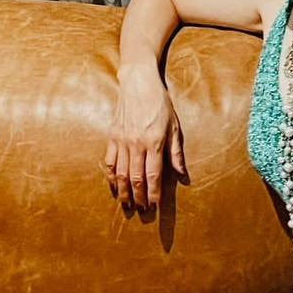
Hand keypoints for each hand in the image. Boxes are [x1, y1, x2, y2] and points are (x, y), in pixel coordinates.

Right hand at [103, 62, 187, 210]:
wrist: (139, 83)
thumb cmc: (160, 105)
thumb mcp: (175, 127)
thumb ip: (177, 154)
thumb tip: (183, 176)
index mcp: (154, 142)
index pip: (153, 176)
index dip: (153, 193)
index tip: (154, 205)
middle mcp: (136, 144)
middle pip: (136, 178)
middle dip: (138, 196)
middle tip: (141, 209)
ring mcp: (122, 140)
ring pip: (120, 173)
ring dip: (123, 191)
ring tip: (127, 204)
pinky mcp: (112, 136)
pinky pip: (108, 161)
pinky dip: (110, 176)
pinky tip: (114, 186)